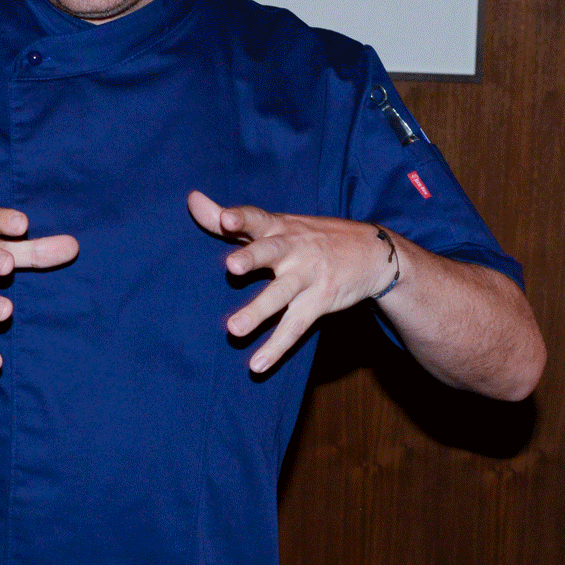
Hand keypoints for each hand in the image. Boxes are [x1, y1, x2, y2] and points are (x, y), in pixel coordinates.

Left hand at [187, 190, 398, 374]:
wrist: (373, 251)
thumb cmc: (309, 236)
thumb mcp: (276, 223)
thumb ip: (233, 219)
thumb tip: (192, 199)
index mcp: (278, 227)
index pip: (257, 219)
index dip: (241, 218)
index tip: (226, 218)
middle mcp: (293, 249)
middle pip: (271, 251)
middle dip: (253, 257)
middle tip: (232, 266)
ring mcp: (308, 276)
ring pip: (281, 294)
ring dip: (258, 312)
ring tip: (233, 329)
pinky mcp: (320, 301)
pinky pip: (296, 326)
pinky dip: (277, 347)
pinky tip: (257, 364)